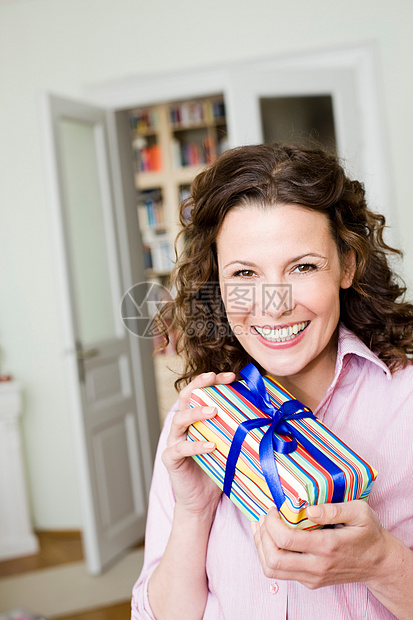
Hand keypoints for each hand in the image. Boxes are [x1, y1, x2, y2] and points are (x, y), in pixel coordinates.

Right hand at [162, 371, 235, 517]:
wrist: (202, 501)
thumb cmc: (216, 470)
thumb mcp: (229, 446)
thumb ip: (238, 430)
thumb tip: (269, 417)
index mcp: (195, 419)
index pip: (199, 392)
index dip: (212, 381)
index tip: (231, 376)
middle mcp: (182, 426)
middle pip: (185, 398)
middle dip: (199, 384)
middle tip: (214, 378)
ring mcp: (174, 441)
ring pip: (178, 420)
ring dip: (196, 412)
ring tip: (213, 410)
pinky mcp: (170, 459)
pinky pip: (180, 449)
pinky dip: (195, 446)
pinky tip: (210, 446)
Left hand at [251, 500, 388, 589]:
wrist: (380, 564)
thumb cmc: (369, 534)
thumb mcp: (360, 513)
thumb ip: (334, 509)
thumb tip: (308, 509)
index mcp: (327, 546)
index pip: (285, 539)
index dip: (271, 522)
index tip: (274, 508)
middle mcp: (317, 566)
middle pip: (273, 559)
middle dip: (261, 536)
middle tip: (263, 517)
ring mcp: (312, 577)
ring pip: (272, 569)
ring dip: (261, 547)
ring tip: (261, 527)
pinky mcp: (310, 581)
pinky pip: (280, 572)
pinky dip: (268, 555)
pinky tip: (270, 538)